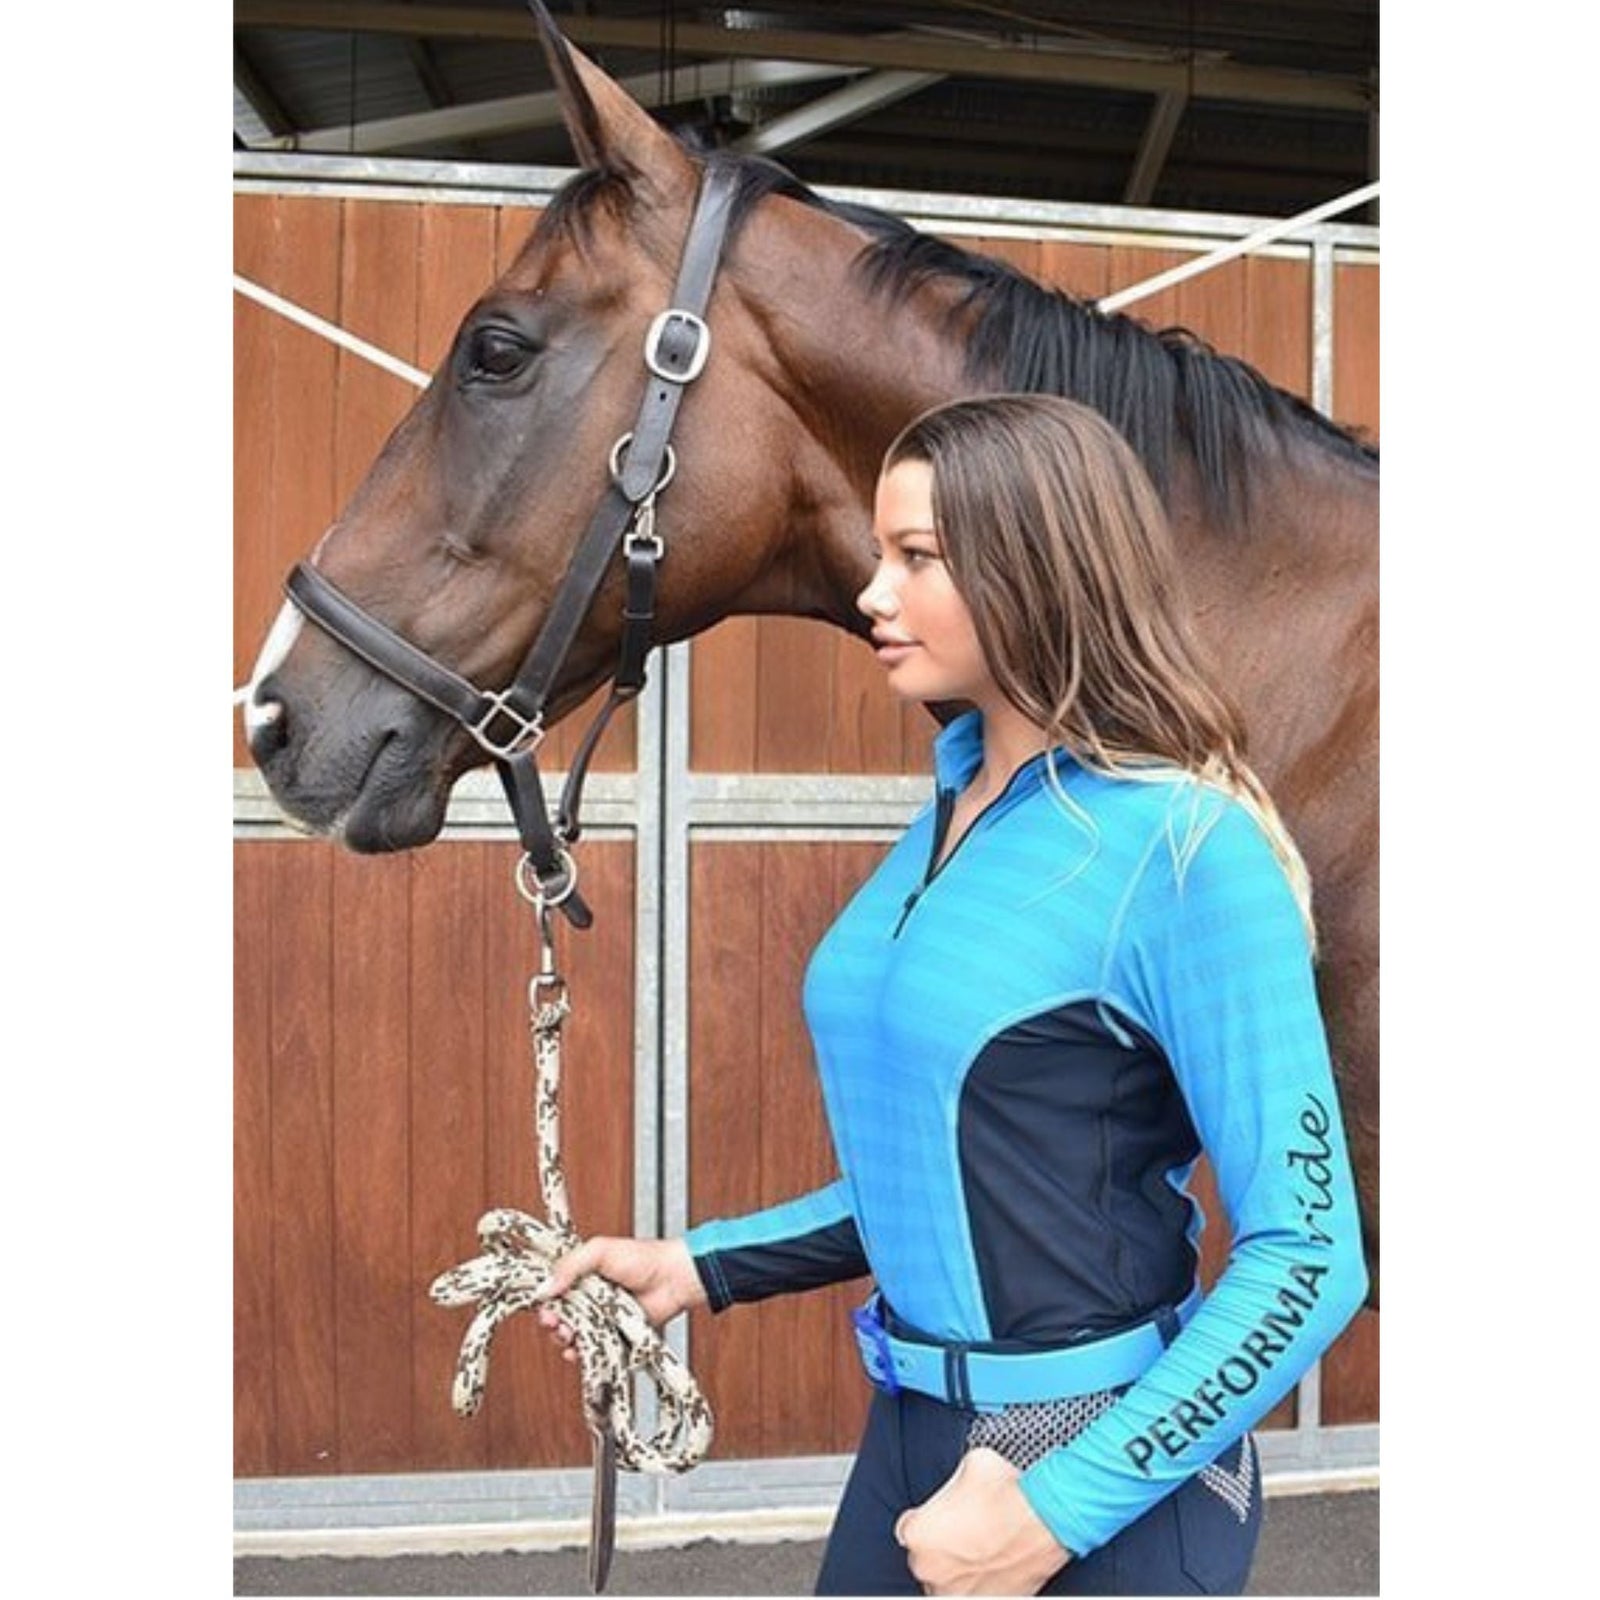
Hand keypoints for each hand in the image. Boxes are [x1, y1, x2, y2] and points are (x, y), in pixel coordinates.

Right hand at [535, 1236, 707, 1360]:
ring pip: (572, 1333)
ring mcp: (600, 1317)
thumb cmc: (643, 1258)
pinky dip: (580, 1352)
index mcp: (583, 1274)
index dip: (544, 1299)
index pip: (554, 1289)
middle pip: (559, 1314)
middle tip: (553, 1321)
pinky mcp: (612, 1335)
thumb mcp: (601, 1251)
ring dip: (564, 1337)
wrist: (673, 1280)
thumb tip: (546, 1287)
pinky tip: (576, 1350)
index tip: (540, 1304)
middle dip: (552, 1320)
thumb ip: (571, 1265)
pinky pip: (591, 1348)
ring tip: (568, 1334)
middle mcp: (589, 1297)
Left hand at [894, 1447, 1069, 1595]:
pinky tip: (996, 1564)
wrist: (1044, 1519)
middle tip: (967, 1532)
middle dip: (942, 1547)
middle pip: (927, 1559)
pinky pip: (976, 1594)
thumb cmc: (1006, 1493)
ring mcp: (957, 1594)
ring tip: (982, 1551)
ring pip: (948, 1583)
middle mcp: (931, 1570)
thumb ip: (952, 1484)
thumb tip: (959, 1487)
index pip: (908, 1530)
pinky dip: (983, 1584)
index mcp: (918, 1535)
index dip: (928, 1520)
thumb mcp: (968, 1465)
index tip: (941, 1517)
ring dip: (959, 1571)